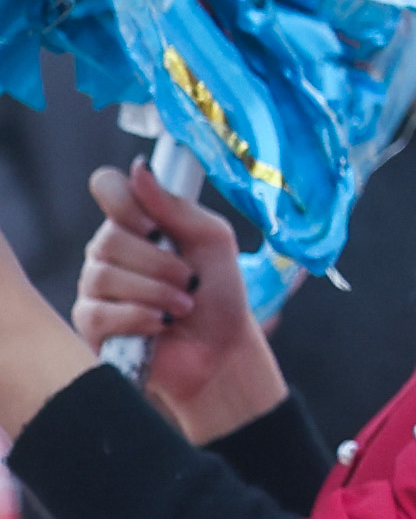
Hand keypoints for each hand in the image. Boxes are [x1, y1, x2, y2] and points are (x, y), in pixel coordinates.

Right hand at [79, 162, 279, 443]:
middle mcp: (109, 252)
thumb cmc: (219, 292)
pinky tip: (162, 324)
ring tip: (184, 304)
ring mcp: (95, 288)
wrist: (221, 349)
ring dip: (156, 292)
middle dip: (160, 262)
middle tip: (190, 279)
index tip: (154, 225)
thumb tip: (140, 168)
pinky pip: (99, 312)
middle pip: (108, 238)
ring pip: (103, 276)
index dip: (123, 199)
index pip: (107, 188)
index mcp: (138, 223)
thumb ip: (176, 207)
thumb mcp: (211, 240)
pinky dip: (140, 317)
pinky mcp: (90, 325)